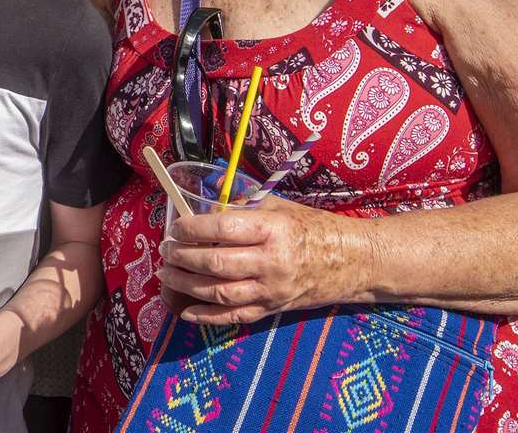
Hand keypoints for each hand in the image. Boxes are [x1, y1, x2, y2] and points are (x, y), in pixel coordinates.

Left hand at [157, 198, 356, 324]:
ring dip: (186, 285)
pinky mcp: (272, 309)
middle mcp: (270, 262)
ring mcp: (271, 290)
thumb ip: (242, 206)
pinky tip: (184, 309)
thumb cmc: (311, 227)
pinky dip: (205, 316)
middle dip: (182, 257)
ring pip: (219, 293)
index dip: (192, 228)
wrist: (351, 260)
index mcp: (271, 230)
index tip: (175, 227)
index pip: (222, 229)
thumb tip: (204, 201)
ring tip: (166, 274)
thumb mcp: (278, 206)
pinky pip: (233, 317)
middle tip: (165, 250)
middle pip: (216, 264)